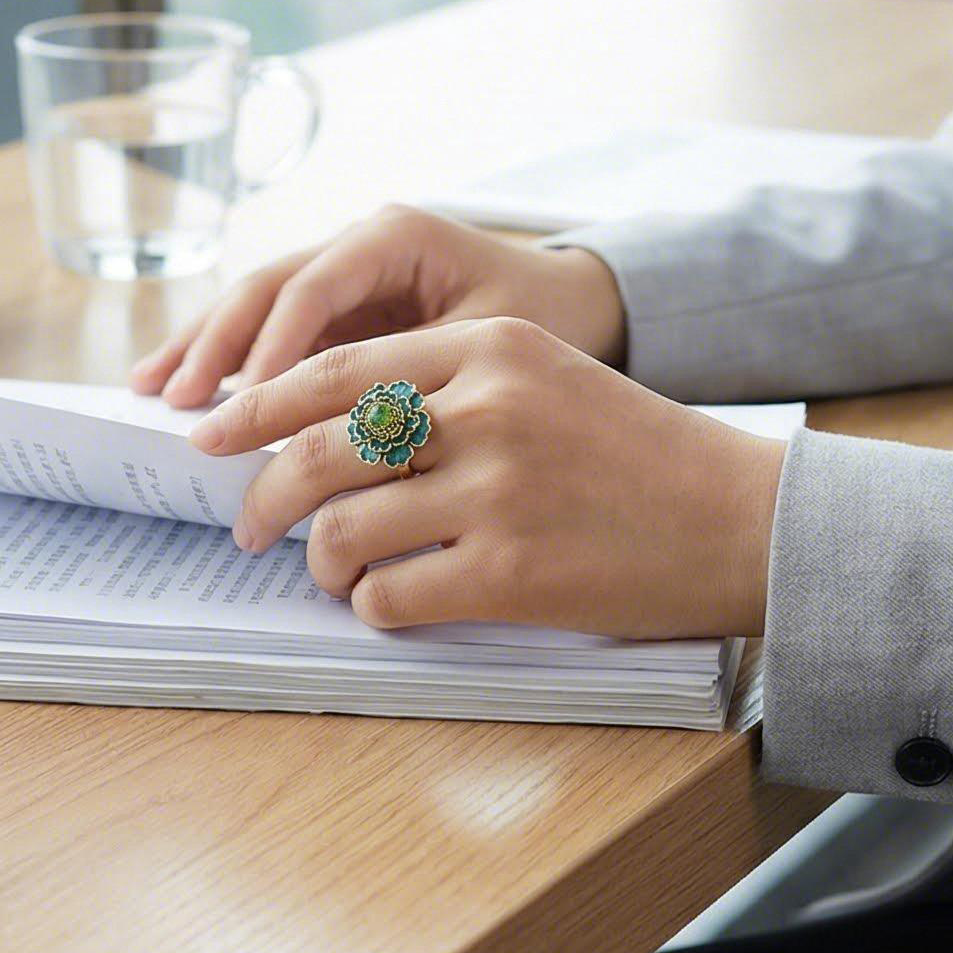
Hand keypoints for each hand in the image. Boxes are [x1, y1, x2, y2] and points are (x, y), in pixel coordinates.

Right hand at [130, 203, 627, 405]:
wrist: (580, 304)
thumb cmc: (548, 323)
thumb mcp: (494, 344)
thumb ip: (422, 376)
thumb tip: (355, 438)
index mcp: (396, 237)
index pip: (317, 287)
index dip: (274, 345)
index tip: (245, 400)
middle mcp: (358, 243)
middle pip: (269, 286)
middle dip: (217, 342)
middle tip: (177, 400)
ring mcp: (342, 272)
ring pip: (256, 303)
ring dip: (204, 346)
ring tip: (151, 389)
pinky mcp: (337, 307)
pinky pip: (272, 329)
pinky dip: (227, 358)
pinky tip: (184, 388)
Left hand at [186, 315, 787, 640]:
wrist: (740, 518)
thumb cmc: (637, 453)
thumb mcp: (546, 378)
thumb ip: (450, 387)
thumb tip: (330, 430)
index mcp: (493, 346)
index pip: (340, 366)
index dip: (259, 403)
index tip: (213, 431)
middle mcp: (489, 406)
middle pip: (323, 445)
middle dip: (263, 492)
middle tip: (246, 523)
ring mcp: (499, 489)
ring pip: (345, 526)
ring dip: (322, 560)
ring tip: (336, 570)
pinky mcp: (512, 570)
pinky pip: (392, 594)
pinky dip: (374, 606)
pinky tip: (393, 602)